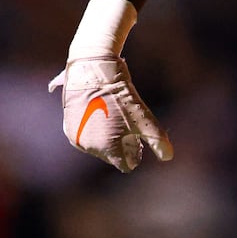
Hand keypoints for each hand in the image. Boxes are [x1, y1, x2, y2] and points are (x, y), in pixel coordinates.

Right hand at [49, 57, 173, 172]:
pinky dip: (95, 130)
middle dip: (121, 145)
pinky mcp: (69, 127)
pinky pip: (86, 137)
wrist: (93, 73)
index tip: (137, 137)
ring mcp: (76, 138)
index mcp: (107, 149)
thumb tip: (168, 157)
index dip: (135, 151)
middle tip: (127, 124)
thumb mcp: (143, 117)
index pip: (126, 164)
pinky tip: (102, 115)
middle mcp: (89, 148)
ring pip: (98, 146)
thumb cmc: (120, 96)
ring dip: (107, 138)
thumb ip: (157, 139)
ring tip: (115, 118)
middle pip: (112, 155)